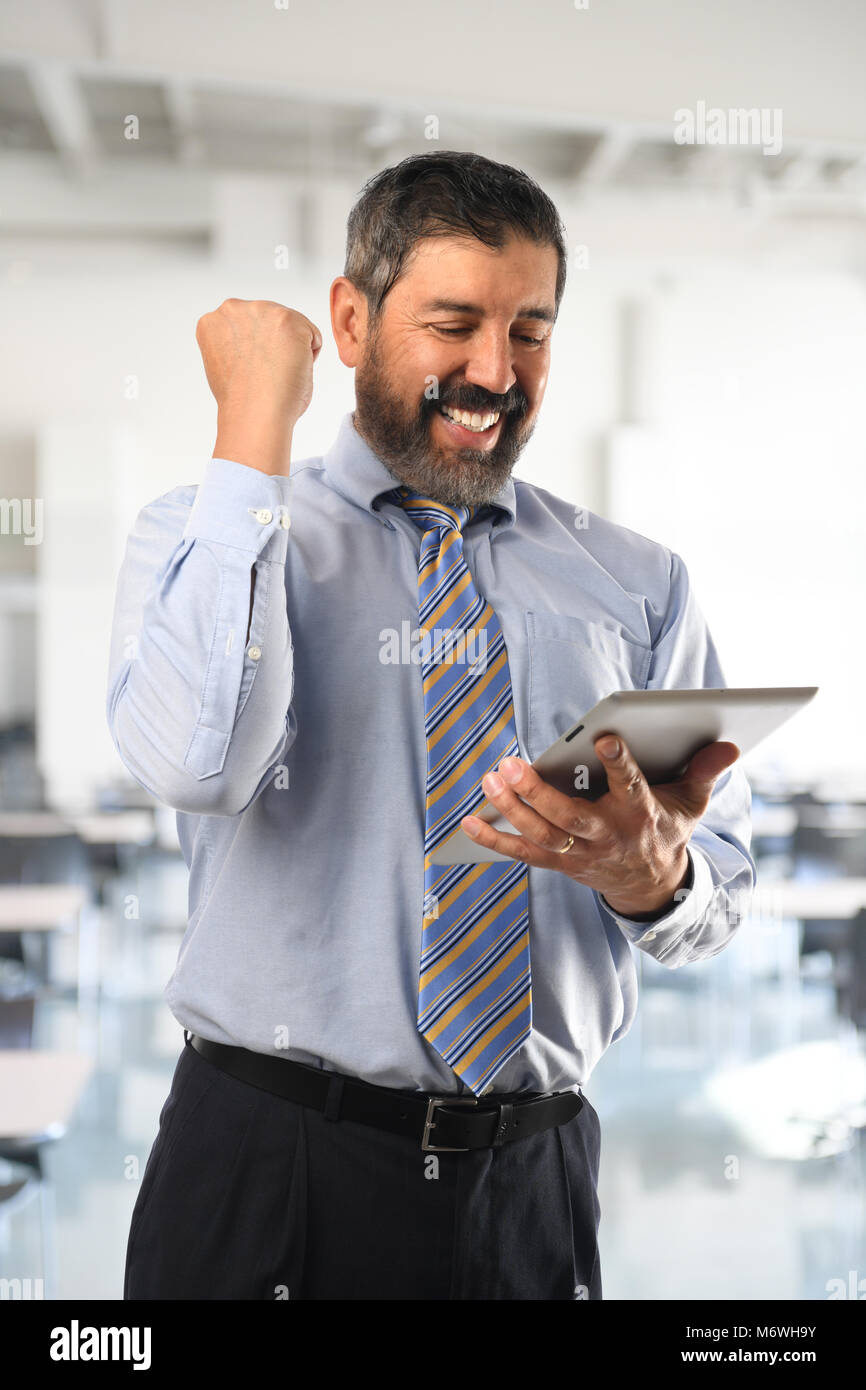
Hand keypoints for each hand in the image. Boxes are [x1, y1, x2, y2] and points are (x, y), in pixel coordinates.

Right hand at [196, 299, 321, 473]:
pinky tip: (291, 371)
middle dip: (274, 346)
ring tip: (276, 373)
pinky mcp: (288, 319)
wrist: (254, 415)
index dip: (255, 353)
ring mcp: (261, 310)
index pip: (247, 328)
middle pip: (269, 322)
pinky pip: (312, 336)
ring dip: (291, 350)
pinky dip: (309, 357)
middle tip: (266, 375)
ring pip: (292, 327)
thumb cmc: (243, 402)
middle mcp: (233, 309)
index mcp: (213, 322)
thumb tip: (256, 343)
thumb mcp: (226, 363)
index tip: (251, 371)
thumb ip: (237, 344)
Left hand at [461, 734, 740, 919]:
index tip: (605, 738)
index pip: (630, 787)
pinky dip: (493, 840)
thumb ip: (704, 771)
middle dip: (538, 792)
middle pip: (569, 817)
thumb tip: (729, 744)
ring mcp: (580, 854)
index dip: (619, 764)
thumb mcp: (692, 803)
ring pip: (542, 834)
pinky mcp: (560, 865)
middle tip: (510, 762)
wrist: (653, 886)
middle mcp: (607, 836)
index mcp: (641, 815)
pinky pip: (522, 854)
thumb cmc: (667, 830)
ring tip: (490, 779)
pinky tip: (467, 822)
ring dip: (512, 808)